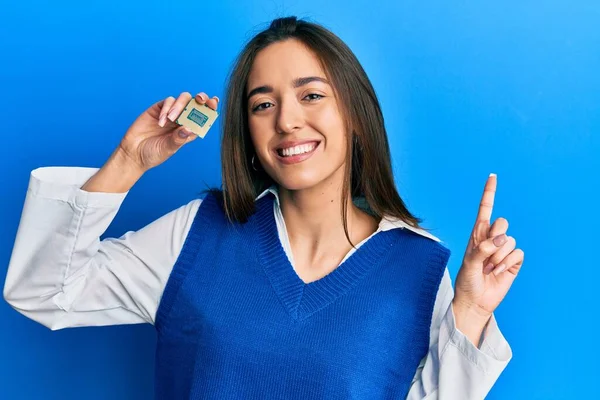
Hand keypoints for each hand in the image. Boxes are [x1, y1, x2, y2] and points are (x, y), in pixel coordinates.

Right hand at [118, 92, 218, 171]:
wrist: (134, 154)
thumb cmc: (154, 153)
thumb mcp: (169, 149)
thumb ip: (178, 138)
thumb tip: (189, 128)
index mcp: (190, 130)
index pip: (204, 116)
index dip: (210, 108)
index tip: (214, 102)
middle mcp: (182, 120)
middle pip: (195, 103)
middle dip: (201, 99)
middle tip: (200, 100)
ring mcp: (170, 113)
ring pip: (182, 99)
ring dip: (180, 106)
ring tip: (171, 119)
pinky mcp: (158, 109)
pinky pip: (166, 102)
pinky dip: (166, 108)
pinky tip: (161, 121)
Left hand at [453, 174, 524, 324]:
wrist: (475, 301)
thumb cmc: (467, 281)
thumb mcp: (468, 264)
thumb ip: (482, 249)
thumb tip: (500, 239)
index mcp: (477, 234)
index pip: (485, 210)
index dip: (489, 193)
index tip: (493, 176)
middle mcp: (491, 239)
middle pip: (502, 222)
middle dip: (495, 237)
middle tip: (486, 254)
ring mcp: (503, 250)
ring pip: (509, 241)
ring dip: (498, 257)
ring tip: (488, 268)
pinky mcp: (513, 261)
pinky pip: (517, 253)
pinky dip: (507, 263)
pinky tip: (497, 272)